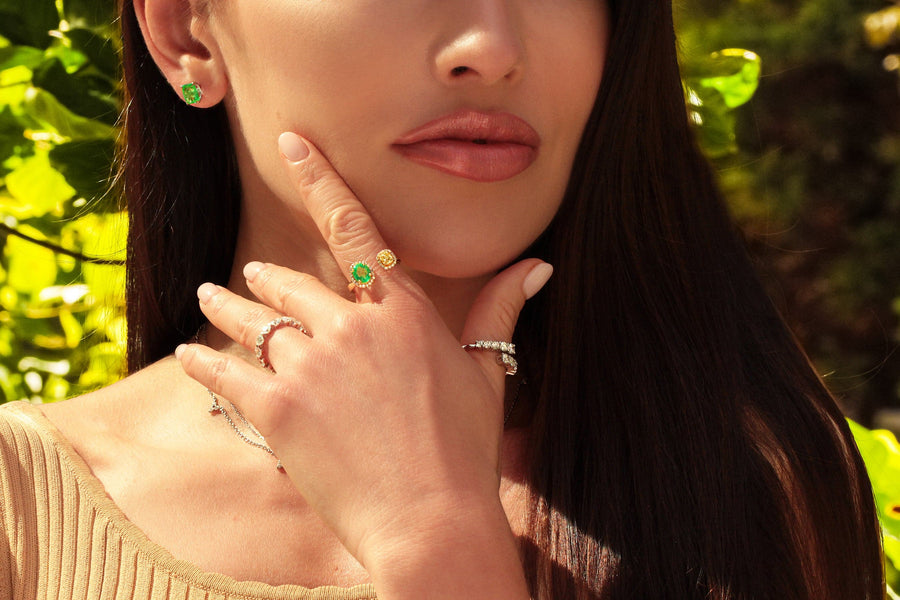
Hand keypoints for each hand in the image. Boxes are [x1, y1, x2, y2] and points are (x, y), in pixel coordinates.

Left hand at [176, 132, 550, 597]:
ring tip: (209, 298)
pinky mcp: (278, 408)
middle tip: (246, 276)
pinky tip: (186, 357)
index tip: (291, 144)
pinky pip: (225, 373)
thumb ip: (500, 311)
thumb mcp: (487, 374)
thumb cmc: (464, 449)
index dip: (320, 179)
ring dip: (226, 307)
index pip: (354, 229)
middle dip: (266, 278)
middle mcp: (352, 326)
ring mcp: (311, 365)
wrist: (431, 519)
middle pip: (292, 282)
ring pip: (254, 320)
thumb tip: (537, 266)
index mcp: (402, 312)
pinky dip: (202, 363)